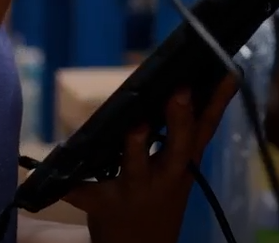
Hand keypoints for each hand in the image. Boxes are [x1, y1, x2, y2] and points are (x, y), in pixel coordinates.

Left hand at [65, 76, 240, 242]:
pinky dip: (70, 186)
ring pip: (136, 167)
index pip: (206, 129)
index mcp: (182, 164)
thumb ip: (184, 135)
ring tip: (134, 128)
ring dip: (136, 147)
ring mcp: (135, 191)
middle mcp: (165, 177)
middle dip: (180, 121)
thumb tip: (188, 84)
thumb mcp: (179, 171)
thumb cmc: (159, 199)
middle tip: (179, 92)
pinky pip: (83, 192)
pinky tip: (50, 174)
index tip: (228, 73)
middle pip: (179, 147)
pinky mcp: (102, 205)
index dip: (218, 102)